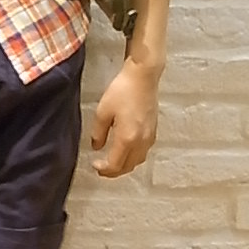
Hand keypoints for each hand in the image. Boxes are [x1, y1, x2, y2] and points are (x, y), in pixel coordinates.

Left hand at [90, 59, 160, 177]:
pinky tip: (125, 150)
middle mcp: (141, 141)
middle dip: (113, 171)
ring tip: (112, 161)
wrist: (143, 77)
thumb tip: (96, 147)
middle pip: (128, 167)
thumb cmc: (122, 91)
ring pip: (137, 161)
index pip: (115, 165)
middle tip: (101, 167)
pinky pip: (143, 152)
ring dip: (124, 165)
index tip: (94, 164)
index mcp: (127, 138)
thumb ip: (98, 133)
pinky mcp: (153, 131)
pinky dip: (133, 157)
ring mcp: (149, 137)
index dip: (104, 169)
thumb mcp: (102, 111)